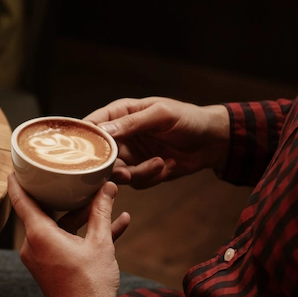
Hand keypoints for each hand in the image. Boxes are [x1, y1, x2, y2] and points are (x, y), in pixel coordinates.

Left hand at [8, 174, 129, 296]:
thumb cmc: (90, 285)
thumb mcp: (100, 243)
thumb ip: (101, 212)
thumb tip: (107, 188)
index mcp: (39, 235)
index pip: (21, 201)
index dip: (17, 183)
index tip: (15, 169)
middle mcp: (34, 245)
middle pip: (45, 212)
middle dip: (65, 198)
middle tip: (73, 180)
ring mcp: (41, 258)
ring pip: (60, 228)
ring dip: (82, 218)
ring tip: (106, 204)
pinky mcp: (50, 267)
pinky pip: (65, 243)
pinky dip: (83, 235)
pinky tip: (113, 225)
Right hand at [84, 97, 229, 188]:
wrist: (213, 141)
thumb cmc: (189, 119)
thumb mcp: (161, 115)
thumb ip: (131, 123)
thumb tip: (102, 131)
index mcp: (119, 114)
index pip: (90, 127)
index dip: (84, 141)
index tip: (86, 155)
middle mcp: (120, 136)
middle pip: (99, 157)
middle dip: (113, 167)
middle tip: (127, 172)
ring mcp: (129, 155)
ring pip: (117, 174)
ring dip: (139, 173)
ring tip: (160, 164)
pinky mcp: (141, 171)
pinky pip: (136, 182)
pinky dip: (152, 177)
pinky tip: (169, 165)